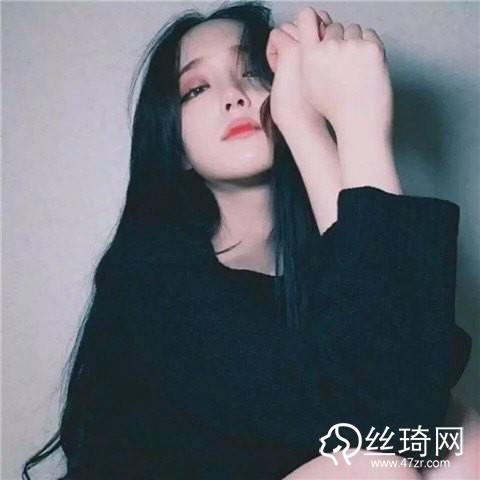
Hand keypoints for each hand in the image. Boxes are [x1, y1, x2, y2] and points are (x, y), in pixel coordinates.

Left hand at [265, 10, 332, 136]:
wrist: (305, 121)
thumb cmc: (311, 106)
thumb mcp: (319, 79)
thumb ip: (316, 58)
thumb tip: (303, 40)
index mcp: (332, 50)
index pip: (320, 22)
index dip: (307, 39)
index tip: (303, 63)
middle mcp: (322, 43)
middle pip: (302, 22)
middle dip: (294, 40)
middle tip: (292, 67)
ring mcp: (307, 45)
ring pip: (288, 26)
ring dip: (283, 45)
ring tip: (284, 70)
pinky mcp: (291, 50)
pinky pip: (275, 35)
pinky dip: (272, 50)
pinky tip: (276, 69)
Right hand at [296, 7, 393, 138]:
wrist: (359, 121)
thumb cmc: (334, 108)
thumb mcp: (308, 85)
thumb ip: (307, 59)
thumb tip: (309, 37)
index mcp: (309, 56)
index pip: (306, 17)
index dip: (311, 17)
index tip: (316, 24)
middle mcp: (329, 47)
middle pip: (333, 27)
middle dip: (337, 40)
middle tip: (341, 64)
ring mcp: (352, 46)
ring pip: (352, 30)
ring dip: (353, 43)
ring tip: (353, 68)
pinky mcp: (372, 48)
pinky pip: (369, 35)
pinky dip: (367, 46)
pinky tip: (364, 67)